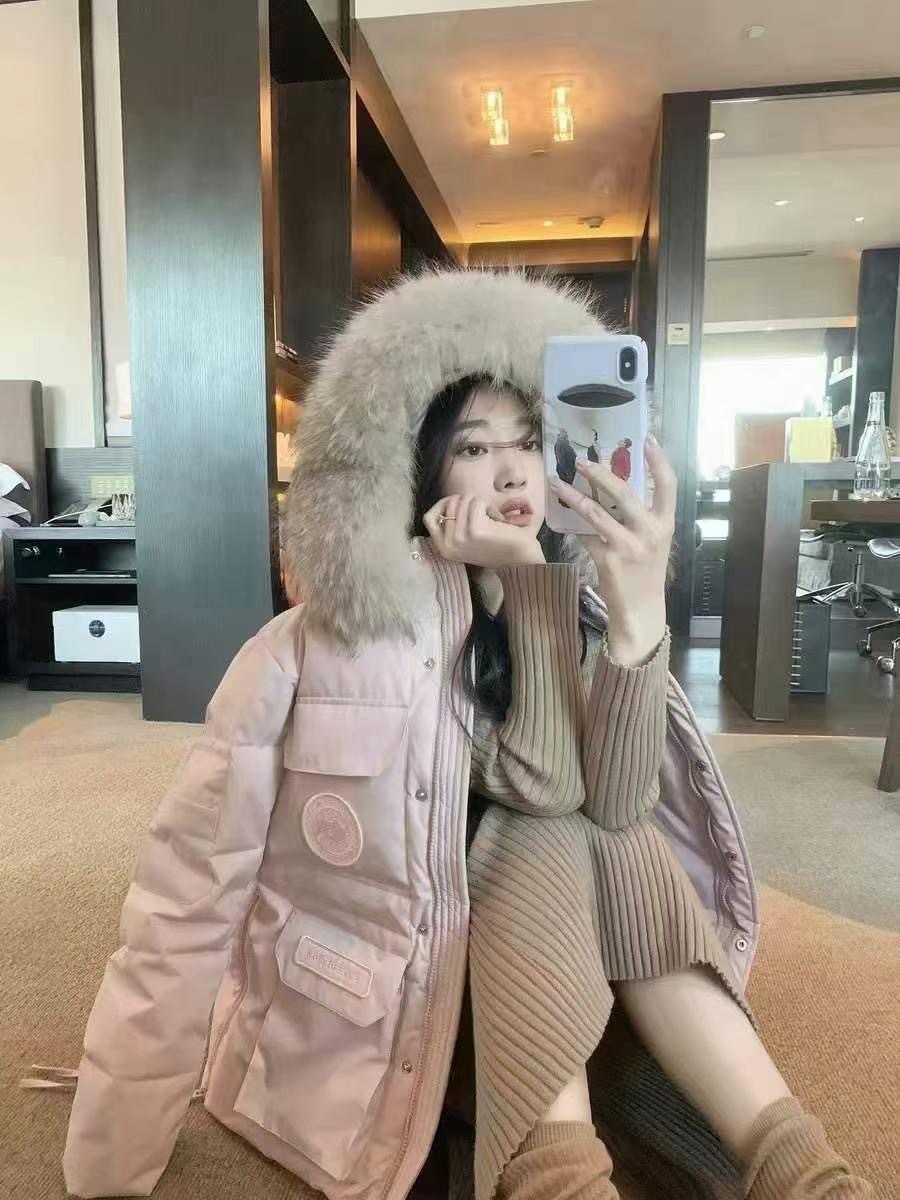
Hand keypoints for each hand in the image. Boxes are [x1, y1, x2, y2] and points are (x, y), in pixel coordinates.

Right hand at [423, 494, 544, 568]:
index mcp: (444, 549)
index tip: (460, 505)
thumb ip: (453, 525)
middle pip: (449, 503)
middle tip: (484, 515)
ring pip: (464, 500)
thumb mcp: (467, 540)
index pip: (429, 517)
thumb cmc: (498, 547)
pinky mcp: (475, 530)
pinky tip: (498, 521)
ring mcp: (460, 538)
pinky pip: (478, 502)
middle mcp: (448, 545)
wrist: (522, 561)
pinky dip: (490, 507)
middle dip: (468, 502)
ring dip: (481, 504)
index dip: (443, 505)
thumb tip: (450, 501)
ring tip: (492, 519)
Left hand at [550, 437, 675, 664]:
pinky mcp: (608, 560)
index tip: (648, 439)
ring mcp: (628, 546)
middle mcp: (650, 532)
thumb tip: (615, 486)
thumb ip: (642, 517)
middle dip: (601, 473)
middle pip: (624, 493)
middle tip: (583, 460)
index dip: (659, 461)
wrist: (642, 609)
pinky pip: (585, 536)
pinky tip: (561, 518)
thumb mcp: (654, 541)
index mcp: (665, 524)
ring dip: (574, 496)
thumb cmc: (646, 571)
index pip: (668, 486)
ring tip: (558, 483)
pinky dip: (572, 526)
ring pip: (596, 513)